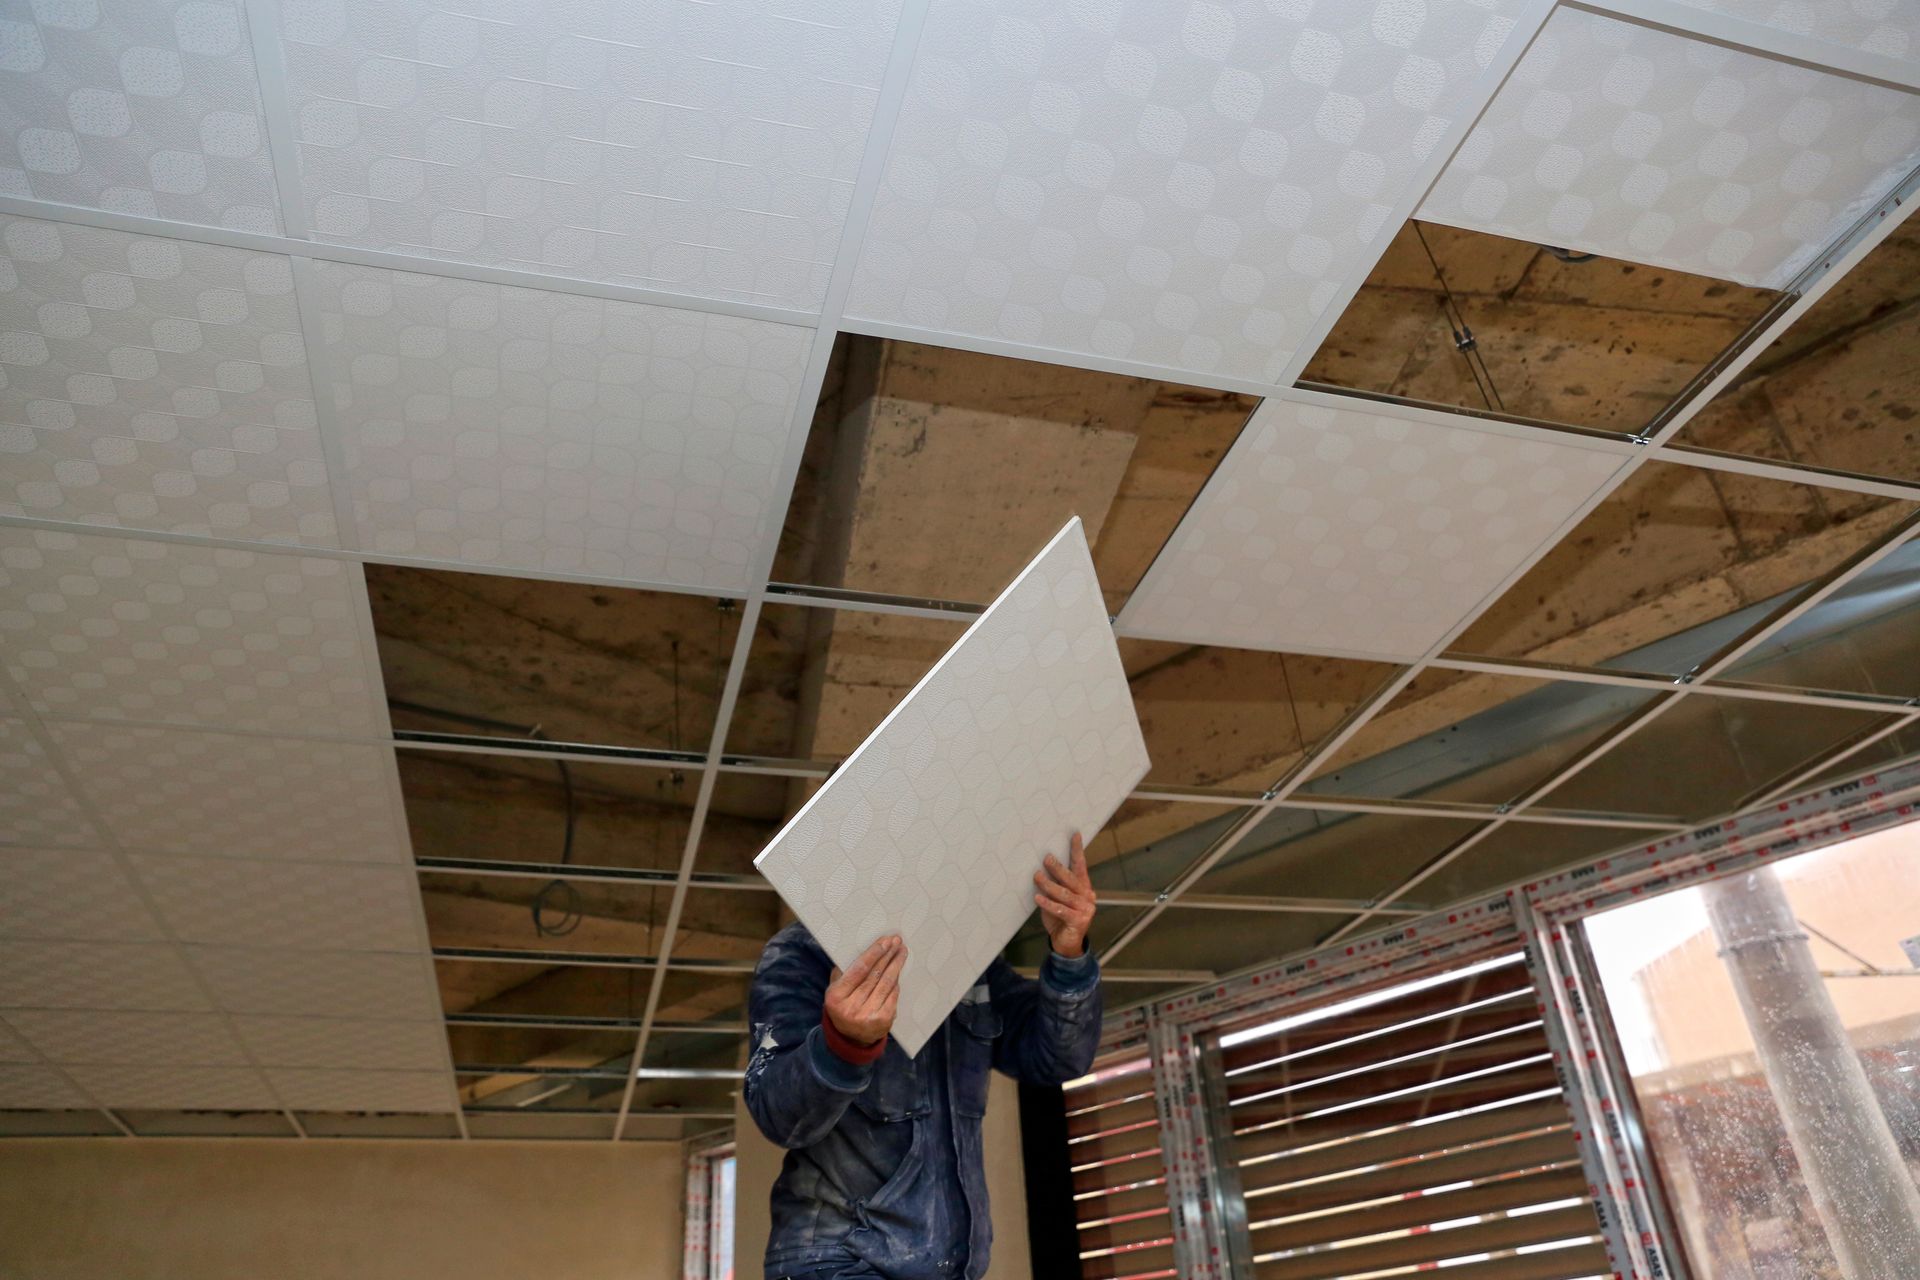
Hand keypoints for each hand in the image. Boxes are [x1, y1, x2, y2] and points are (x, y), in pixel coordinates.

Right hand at [825, 934, 906, 1046]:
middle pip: (874, 975)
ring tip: (901, 952)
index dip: (873, 954)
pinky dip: (896, 982)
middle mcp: (851, 1008)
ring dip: (896, 966)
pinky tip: (898, 971)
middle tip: (896, 941)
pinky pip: (892, 996)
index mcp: (836, 997)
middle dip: (887, 956)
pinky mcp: (883, 1021)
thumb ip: (843, 972)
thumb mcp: (835, 990)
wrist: (850, 1038)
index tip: (885, 941)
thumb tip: (861, 949)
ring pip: (886, 984)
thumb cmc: (843, 1006)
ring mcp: (868, 1016)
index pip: (859, 970)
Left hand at [1034, 832, 1096, 956]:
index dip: (1077, 850)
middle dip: (1058, 868)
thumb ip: (1054, 885)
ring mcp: (1085, 909)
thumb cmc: (1060, 917)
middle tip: (1046, 858)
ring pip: (1065, 894)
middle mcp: (1087, 896)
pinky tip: (1038, 897)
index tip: (1074, 834)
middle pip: (1072, 879)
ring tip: (1037, 876)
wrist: (1067, 943)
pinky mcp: (1078, 921)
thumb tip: (1040, 868)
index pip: (1081, 866)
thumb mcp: (1057, 899)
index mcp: (1083, 887)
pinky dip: (1048, 903)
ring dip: (1049, 884)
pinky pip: (1061, 910)